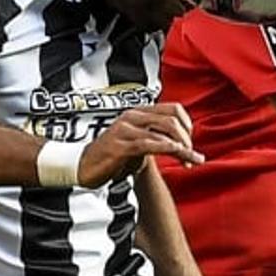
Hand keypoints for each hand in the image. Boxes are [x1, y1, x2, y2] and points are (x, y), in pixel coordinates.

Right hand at [78, 104, 204, 185]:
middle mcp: (132, 117)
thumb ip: (155, 137)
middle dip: (187, 138)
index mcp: (138, 113)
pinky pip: (147, 144)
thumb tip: (180, 142)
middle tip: (192, 155)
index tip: (191, 142)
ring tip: (191, 160)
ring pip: (163, 132)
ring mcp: (125, 130)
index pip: (173, 109)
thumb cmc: (110, 155)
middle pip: (171, 120)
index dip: (187, 124)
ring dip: (182, 148)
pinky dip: (165, 148)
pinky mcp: (120, 146)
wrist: (83, 166)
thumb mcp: (137, 142)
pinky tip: (175, 154)